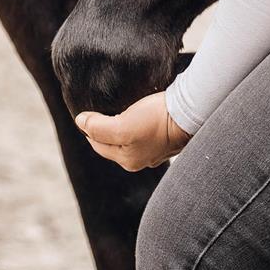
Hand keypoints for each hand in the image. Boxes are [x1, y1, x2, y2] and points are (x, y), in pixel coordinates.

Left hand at [75, 90, 192, 170]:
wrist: (188, 114)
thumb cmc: (156, 121)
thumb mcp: (122, 126)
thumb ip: (99, 127)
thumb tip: (80, 122)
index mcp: (127, 160)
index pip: (98, 144)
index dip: (89, 128)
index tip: (87, 111)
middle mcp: (140, 159)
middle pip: (113, 142)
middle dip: (104, 128)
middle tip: (99, 109)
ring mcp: (154, 149)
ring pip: (128, 136)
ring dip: (120, 124)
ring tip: (117, 109)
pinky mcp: (165, 137)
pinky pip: (143, 130)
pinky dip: (136, 122)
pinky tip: (138, 112)